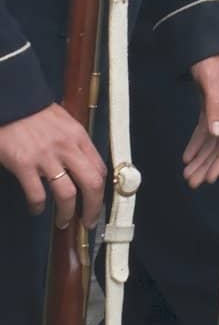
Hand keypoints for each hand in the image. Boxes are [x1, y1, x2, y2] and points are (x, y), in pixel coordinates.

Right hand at [0, 103, 105, 228]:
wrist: (12, 102)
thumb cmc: (36, 113)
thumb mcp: (64, 122)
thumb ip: (75, 143)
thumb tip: (83, 167)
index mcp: (79, 136)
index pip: (100, 168)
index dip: (101, 190)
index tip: (97, 202)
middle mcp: (67, 147)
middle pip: (91, 184)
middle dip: (92, 207)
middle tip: (87, 221)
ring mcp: (46, 157)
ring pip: (67, 194)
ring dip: (66, 213)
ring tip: (63, 222)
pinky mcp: (24, 164)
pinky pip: (37, 194)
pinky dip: (38, 207)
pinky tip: (36, 209)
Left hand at [183, 54, 218, 186]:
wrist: (207, 41)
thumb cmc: (211, 57)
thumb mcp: (211, 79)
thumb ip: (215, 107)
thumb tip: (218, 134)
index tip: (211, 177)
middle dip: (208, 164)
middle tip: (193, 183)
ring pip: (213, 140)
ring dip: (201, 158)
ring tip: (188, 176)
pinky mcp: (212, 107)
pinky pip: (205, 131)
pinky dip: (196, 144)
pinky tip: (187, 157)